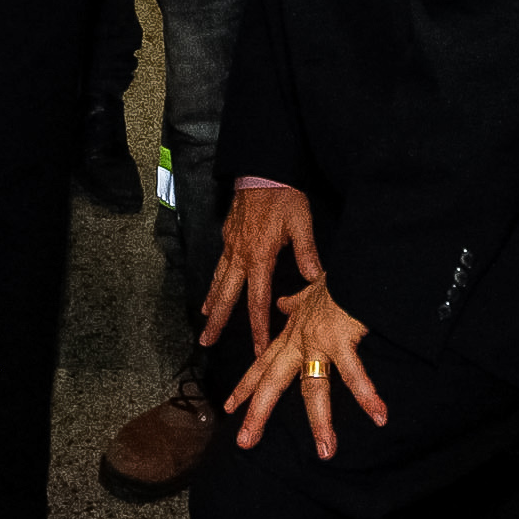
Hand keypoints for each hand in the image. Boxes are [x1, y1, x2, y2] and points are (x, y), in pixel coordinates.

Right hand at [200, 183, 323, 357]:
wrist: (261, 169)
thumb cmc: (283, 196)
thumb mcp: (301, 222)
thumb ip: (306, 252)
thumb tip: (315, 279)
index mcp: (259, 257)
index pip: (257, 302)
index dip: (258, 328)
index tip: (258, 348)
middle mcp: (240, 256)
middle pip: (226, 296)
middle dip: (217, 321)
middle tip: (206, 342)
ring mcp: (231, 246)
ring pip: (218, 282)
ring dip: (211, 304)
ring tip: (204, 321)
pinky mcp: (228, 237)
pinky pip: (219, 266)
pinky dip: (213, 282)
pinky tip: (212, 290)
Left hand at [222, 277, 385, 458]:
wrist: (350, 265)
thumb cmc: (334, 279)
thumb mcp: (308, 291)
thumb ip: (294, 302)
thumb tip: (283, 302)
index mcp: (292, 334)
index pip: (262, 365)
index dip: (245, 387)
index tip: (229, 408)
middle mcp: (299, 341)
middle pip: (272, 383)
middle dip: (257, 413)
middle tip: (244, 443)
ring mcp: (318, 342)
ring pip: (312, 388)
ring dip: (320, 422)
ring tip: (326, 450)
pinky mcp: (341, 340)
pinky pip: (353, 374)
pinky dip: (367, 395)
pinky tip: (379, 415)